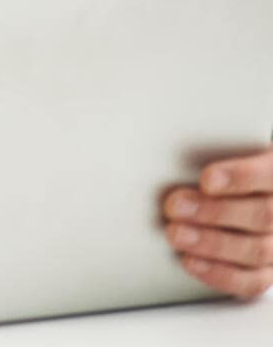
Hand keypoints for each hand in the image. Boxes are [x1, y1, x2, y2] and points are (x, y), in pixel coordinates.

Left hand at [162, 146, 272, 298]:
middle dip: (215, 212)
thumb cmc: (225, 167)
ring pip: (257, 250)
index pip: (269, 174)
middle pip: (263, 215)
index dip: (240, 177)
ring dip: (211, 243)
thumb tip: (172, 158)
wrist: (243, 195)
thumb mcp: (224, 152)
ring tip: (175, 234)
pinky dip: (219, 274)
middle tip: (174, 206)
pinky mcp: (270, 273)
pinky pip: (251, 281)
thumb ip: (213, 153)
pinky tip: (190, 261)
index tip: (206, 179)